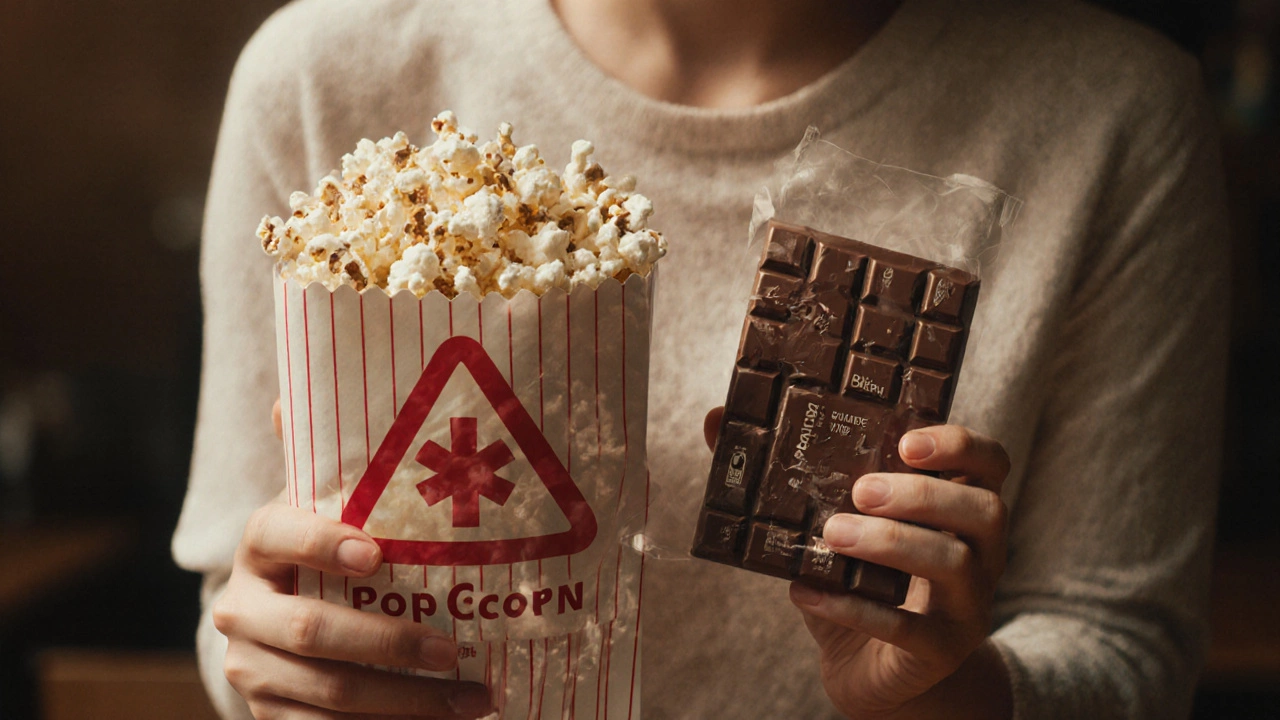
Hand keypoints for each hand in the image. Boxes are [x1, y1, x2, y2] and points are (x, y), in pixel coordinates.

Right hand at [211, 400, 493, 718]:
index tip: (379, 555)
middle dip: (392, 644)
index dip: (323, 544)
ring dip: (408, 701)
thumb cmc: (327, 546)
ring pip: (329, 693)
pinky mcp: (268, 714)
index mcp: (260, 543)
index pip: (279, 534)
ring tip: (475, 697)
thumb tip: (301, 392)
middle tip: (456, 648)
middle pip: (313, 632)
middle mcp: (243, 607)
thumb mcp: (326, 498)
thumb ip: (325, 454)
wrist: (280, 618)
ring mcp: (251, 667)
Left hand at [705, 409, 1012, 718]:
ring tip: (832, 533)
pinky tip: (804, 591)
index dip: (958, 444)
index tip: (905, 440)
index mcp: (959, 508)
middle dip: (923, 494)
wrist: (867, 670)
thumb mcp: (824, 522)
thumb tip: (716, 419)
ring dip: (890, 542)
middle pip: (983, 510)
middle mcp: (980, 553)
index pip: (990, 462)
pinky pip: (906, 629)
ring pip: (953, 564)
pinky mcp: (939, 652)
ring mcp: (967, 605)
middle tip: (862, 489)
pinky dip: (853, 607)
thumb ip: (780, 474)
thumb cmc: (855, 581)